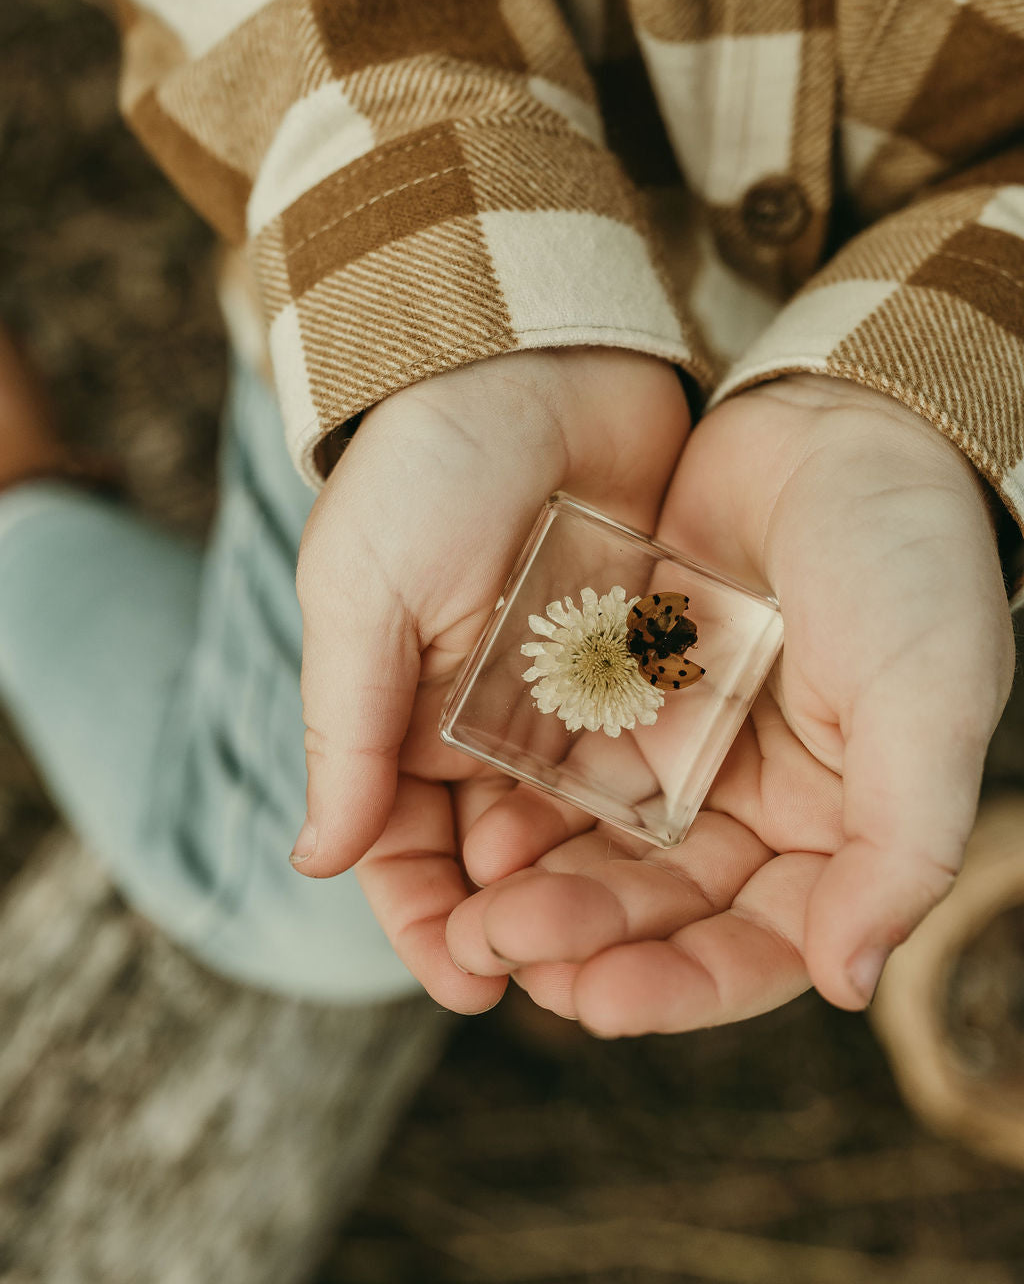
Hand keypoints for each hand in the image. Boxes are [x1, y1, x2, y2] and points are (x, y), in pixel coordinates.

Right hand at [290, 347, 689, 1008]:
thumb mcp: (363, 592)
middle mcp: (480, 722)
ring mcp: (566, 699)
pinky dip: (652, 814)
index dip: (422, 922)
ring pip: (574, 826)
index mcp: (396, 713)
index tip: (467, 979)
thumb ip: (345, 727)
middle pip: (494, 856)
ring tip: (625, 941)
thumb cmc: (428, 467)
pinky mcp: (641, 666)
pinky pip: (646, 760)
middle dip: (518, 919)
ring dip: (590, 885)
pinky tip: (677, 860)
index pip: (398, 849)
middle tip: (558, 971)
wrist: (541, 358)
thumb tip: (315, 861)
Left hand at [447, 376, 1014, 1032]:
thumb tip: (847, 980)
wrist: (840, 421)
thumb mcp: (926, 700)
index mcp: (842, 828)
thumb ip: (900, 843)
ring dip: (545, 881)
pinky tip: (477, 824)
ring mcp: (694, 746)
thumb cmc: (908, 558)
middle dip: (585, 935)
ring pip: (609, 844)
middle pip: (667, 905)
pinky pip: (574, 761)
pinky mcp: (636, 689)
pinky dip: (531, 797)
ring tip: (474, 906)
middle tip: (502, 946)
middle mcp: (764, 803)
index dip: (681, 986)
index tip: (596, 1001)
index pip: (761, 946)